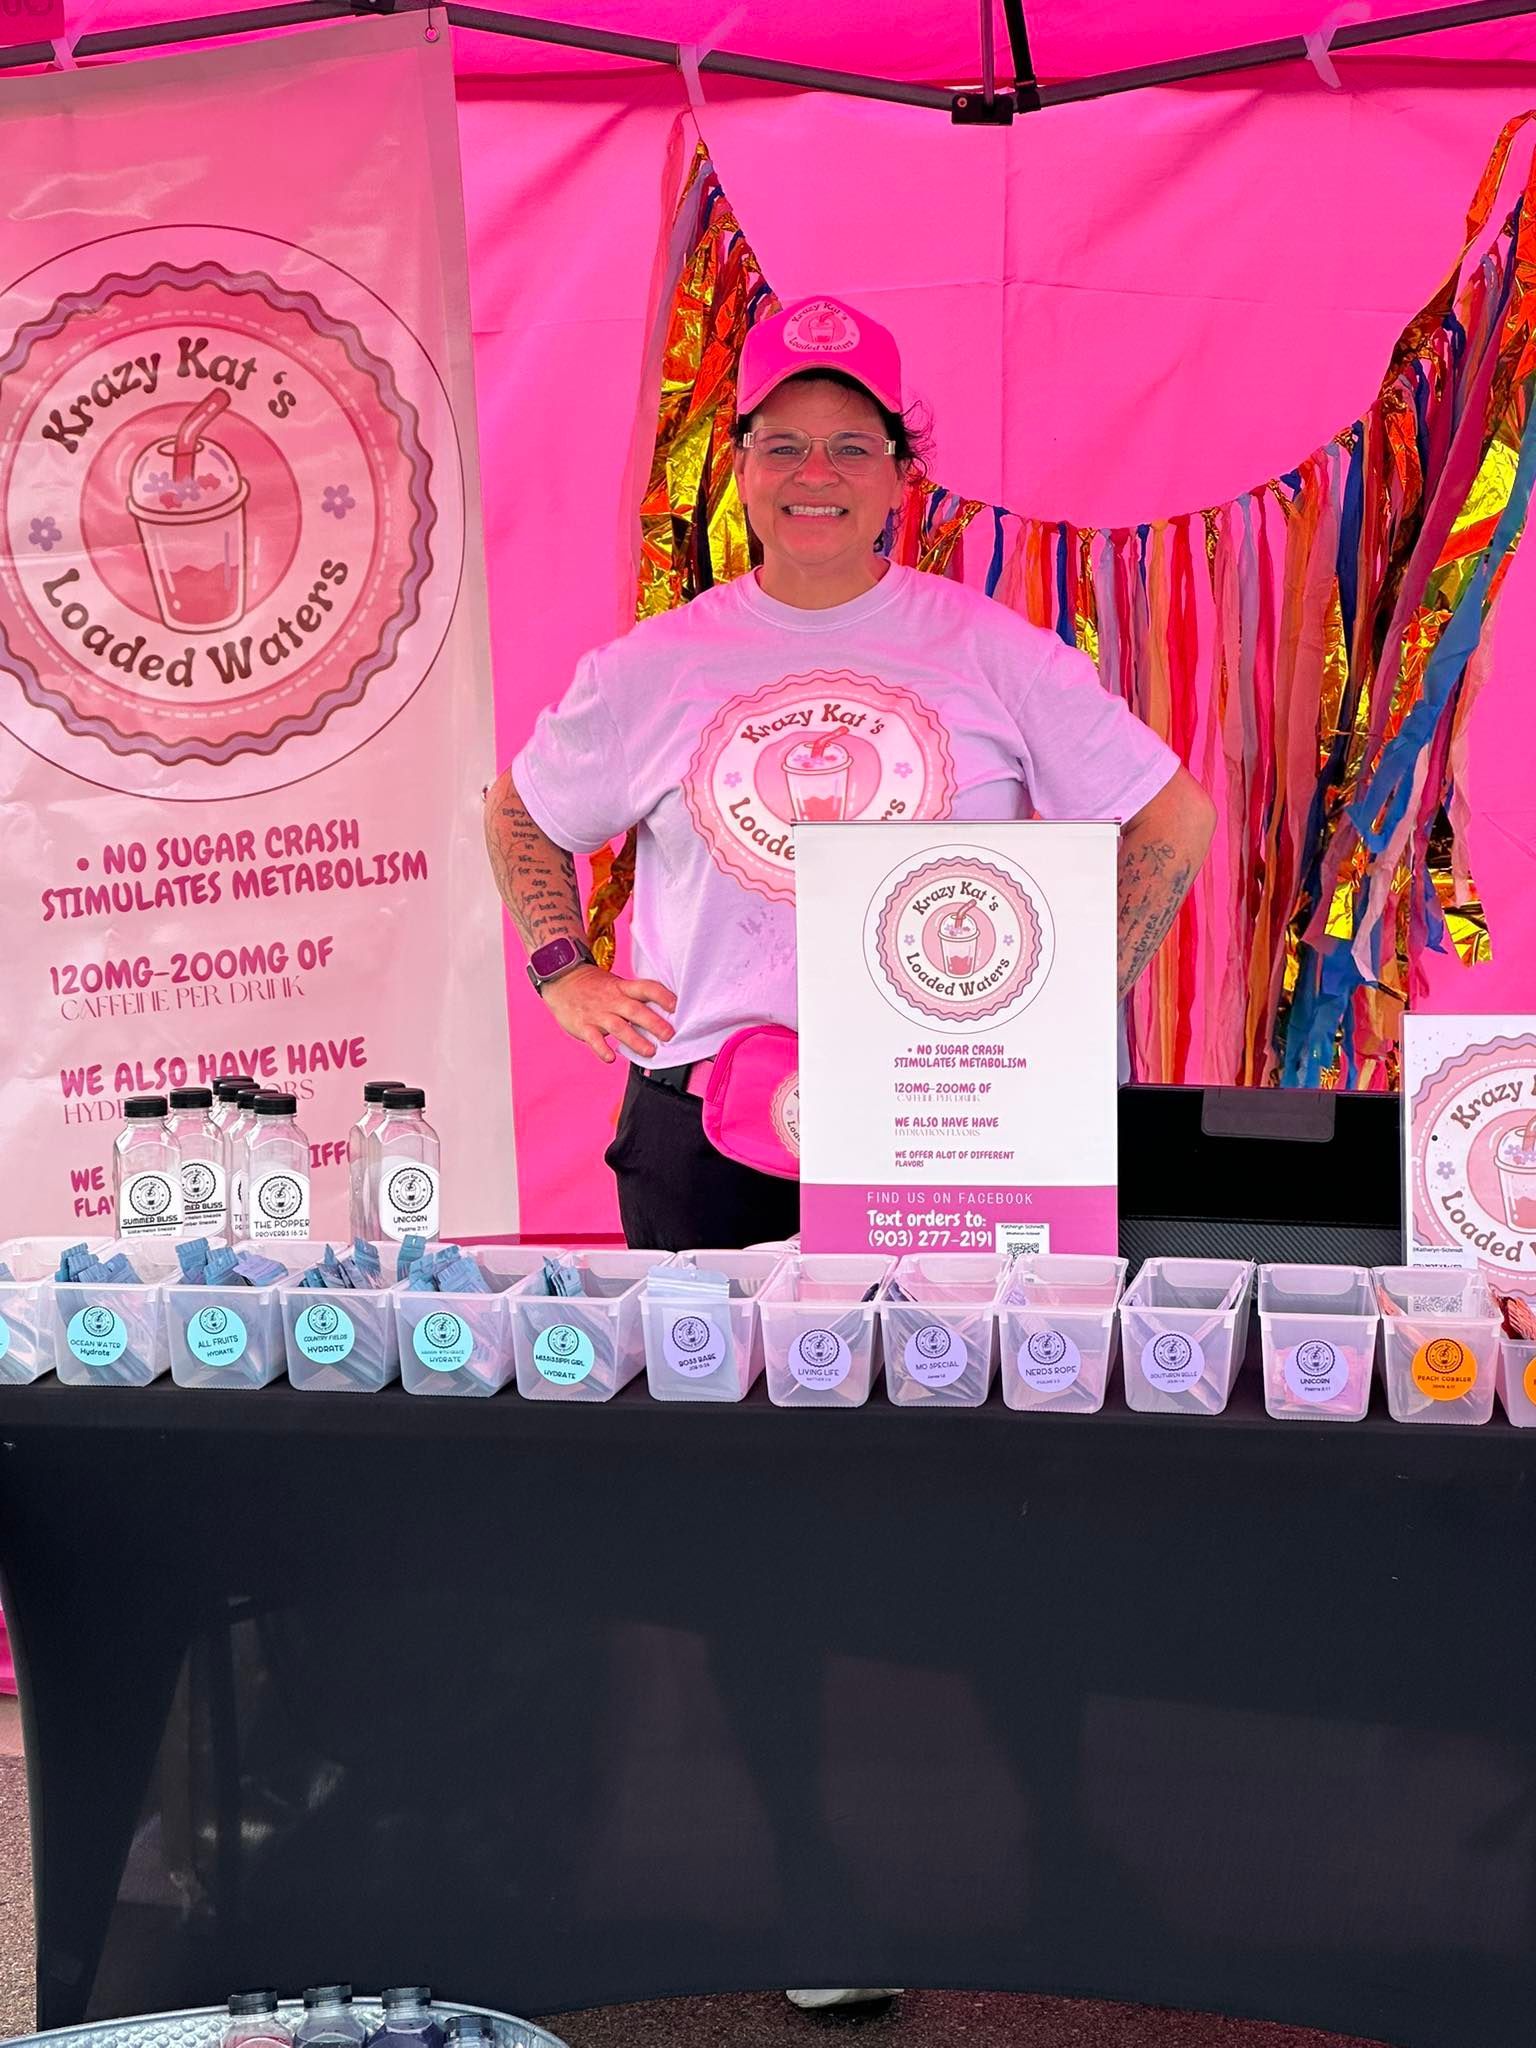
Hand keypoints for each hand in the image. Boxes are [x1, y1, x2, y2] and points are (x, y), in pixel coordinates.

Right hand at [540, 962, 677, 1062]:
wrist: (561, 980)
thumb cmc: (594, 987)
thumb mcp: (617, 985)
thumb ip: (636, 998)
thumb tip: (663, 1014)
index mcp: (623, 988)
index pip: (646, 988)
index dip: (662, 996)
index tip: (676, 1006)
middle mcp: (612, 1000)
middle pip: (635, 1010)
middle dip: (654, 1023)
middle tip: (669, 1035)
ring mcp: (597, 1014)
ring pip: (618, 1027)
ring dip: (635, 1040)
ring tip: (650, 1051)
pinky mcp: (583, 1026)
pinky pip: (593, 1039)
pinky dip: (602, 1049)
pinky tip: (611, 1058)